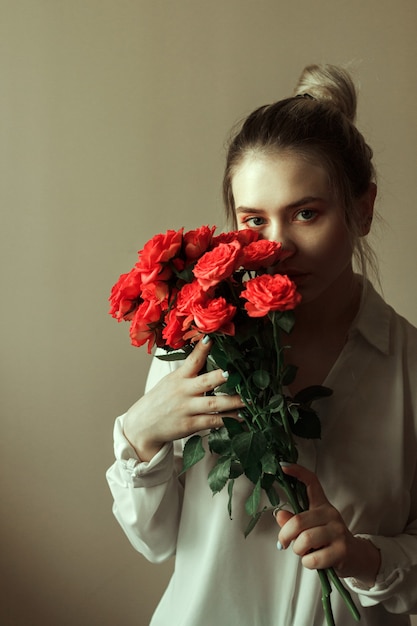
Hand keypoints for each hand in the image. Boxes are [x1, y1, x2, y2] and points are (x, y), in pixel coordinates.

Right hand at [123, 337, 244, 461]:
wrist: (142, 426)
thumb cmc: (160, 400)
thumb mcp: (170, 381)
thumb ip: (189, 371)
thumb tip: (208, 354)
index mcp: (179, 377)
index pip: (192, 360)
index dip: (202, 348)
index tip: (212, 337)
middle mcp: (183, 391)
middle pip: (206, 382)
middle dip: (221, 377)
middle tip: (236, 372)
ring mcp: (187, 409)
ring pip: (214, 404)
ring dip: (234, 402)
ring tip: (251, 400)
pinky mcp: (190, 425)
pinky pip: (213, 422)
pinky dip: (229, 420)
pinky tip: (242, 418)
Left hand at [275, 464, 380, 586]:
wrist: (357, 558)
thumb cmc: (329, 541)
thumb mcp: (311, 528)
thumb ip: (294, 522)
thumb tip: (279, 515)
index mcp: (322, 505)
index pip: (312, 482)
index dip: (297, 473)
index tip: (283, 467)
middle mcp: (331, 514)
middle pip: (298, 520)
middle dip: (285, 535)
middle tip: (284, 542)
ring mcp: (337, 532)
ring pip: (304, 540)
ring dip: (298, 550)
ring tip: (305, 552)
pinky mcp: (342, 550)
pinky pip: (313, 558)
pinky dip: (308, 562)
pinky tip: (315, 560)